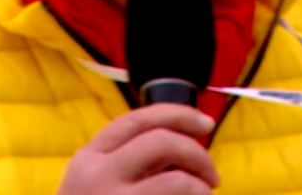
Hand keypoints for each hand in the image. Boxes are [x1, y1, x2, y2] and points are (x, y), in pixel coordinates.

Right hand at [56, 104, 219, 193]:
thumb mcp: (95, 181)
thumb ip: (128, 158)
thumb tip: (182, 140)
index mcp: (89, 157)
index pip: (138, 118)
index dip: (178, 114)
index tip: (206, 123)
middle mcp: (97, 176)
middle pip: (161, 141)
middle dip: (197, 152)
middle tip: (212, 173)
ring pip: (175, 180)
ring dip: (199, 184)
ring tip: (205, 194)